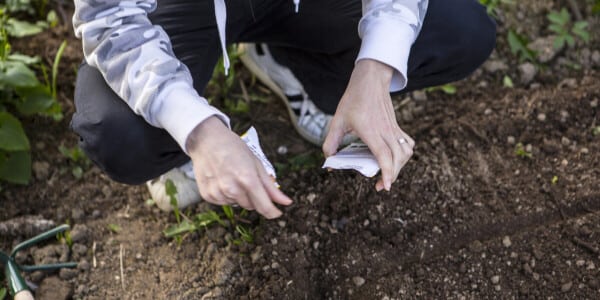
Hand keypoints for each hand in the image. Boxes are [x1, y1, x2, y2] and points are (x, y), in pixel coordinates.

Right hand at [186, 117, 292, 217]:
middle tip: (247, 179)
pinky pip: (223, 202)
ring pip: (237, 204)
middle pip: (251, 206)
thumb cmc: (233, 148)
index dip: (272, 212)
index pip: (264, 206)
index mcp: (247, 179)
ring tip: (232, 176)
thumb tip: (286, 202)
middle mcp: (232, 188)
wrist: (206, 140)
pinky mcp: (207, 195)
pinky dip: (226, 195)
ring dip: (239, 195)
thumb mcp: (256, 163)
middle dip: (254, 197)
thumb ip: (271, 187)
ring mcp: (218, 193)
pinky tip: (222, 180)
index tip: (277, 213)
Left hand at [323, 59, 414, 190]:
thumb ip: (330, 142)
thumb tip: (329, 161)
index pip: (384, 155)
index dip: (387, 172)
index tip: (386, 186)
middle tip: (382, 185)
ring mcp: (393, 129)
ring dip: (400, 166)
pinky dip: (405, 155)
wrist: (370, 80)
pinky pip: (408, 144)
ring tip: (389, 173)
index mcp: (370, 130)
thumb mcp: (337, 120)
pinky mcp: (397, 126)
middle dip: (392, 175)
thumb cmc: (353, 99)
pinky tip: (396, 159)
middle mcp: (385, 131)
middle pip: (397, 158)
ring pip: (405, 152)